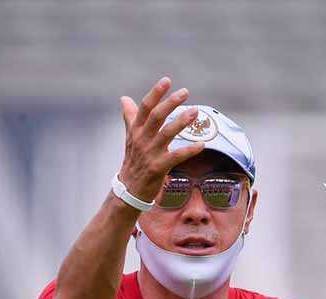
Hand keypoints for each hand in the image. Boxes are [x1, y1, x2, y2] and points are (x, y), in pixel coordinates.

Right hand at [117, 77, 205, 203]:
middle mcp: (142, 140)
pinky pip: (176, 157)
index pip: (145, 108)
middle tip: (185, 92)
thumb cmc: (133, 161)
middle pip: (156, 116)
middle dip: (170, 102)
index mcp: (136, 130)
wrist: (129, 190)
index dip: (156, 93)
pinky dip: (189, 150)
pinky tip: (202, 144)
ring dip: (181, 121)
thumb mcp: (130, 137)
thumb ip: (130, 117)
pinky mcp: (158, 167)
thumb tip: (124, 98)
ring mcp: (150, 154)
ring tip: (195, 112)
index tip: (167, 81)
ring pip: (166, 133)